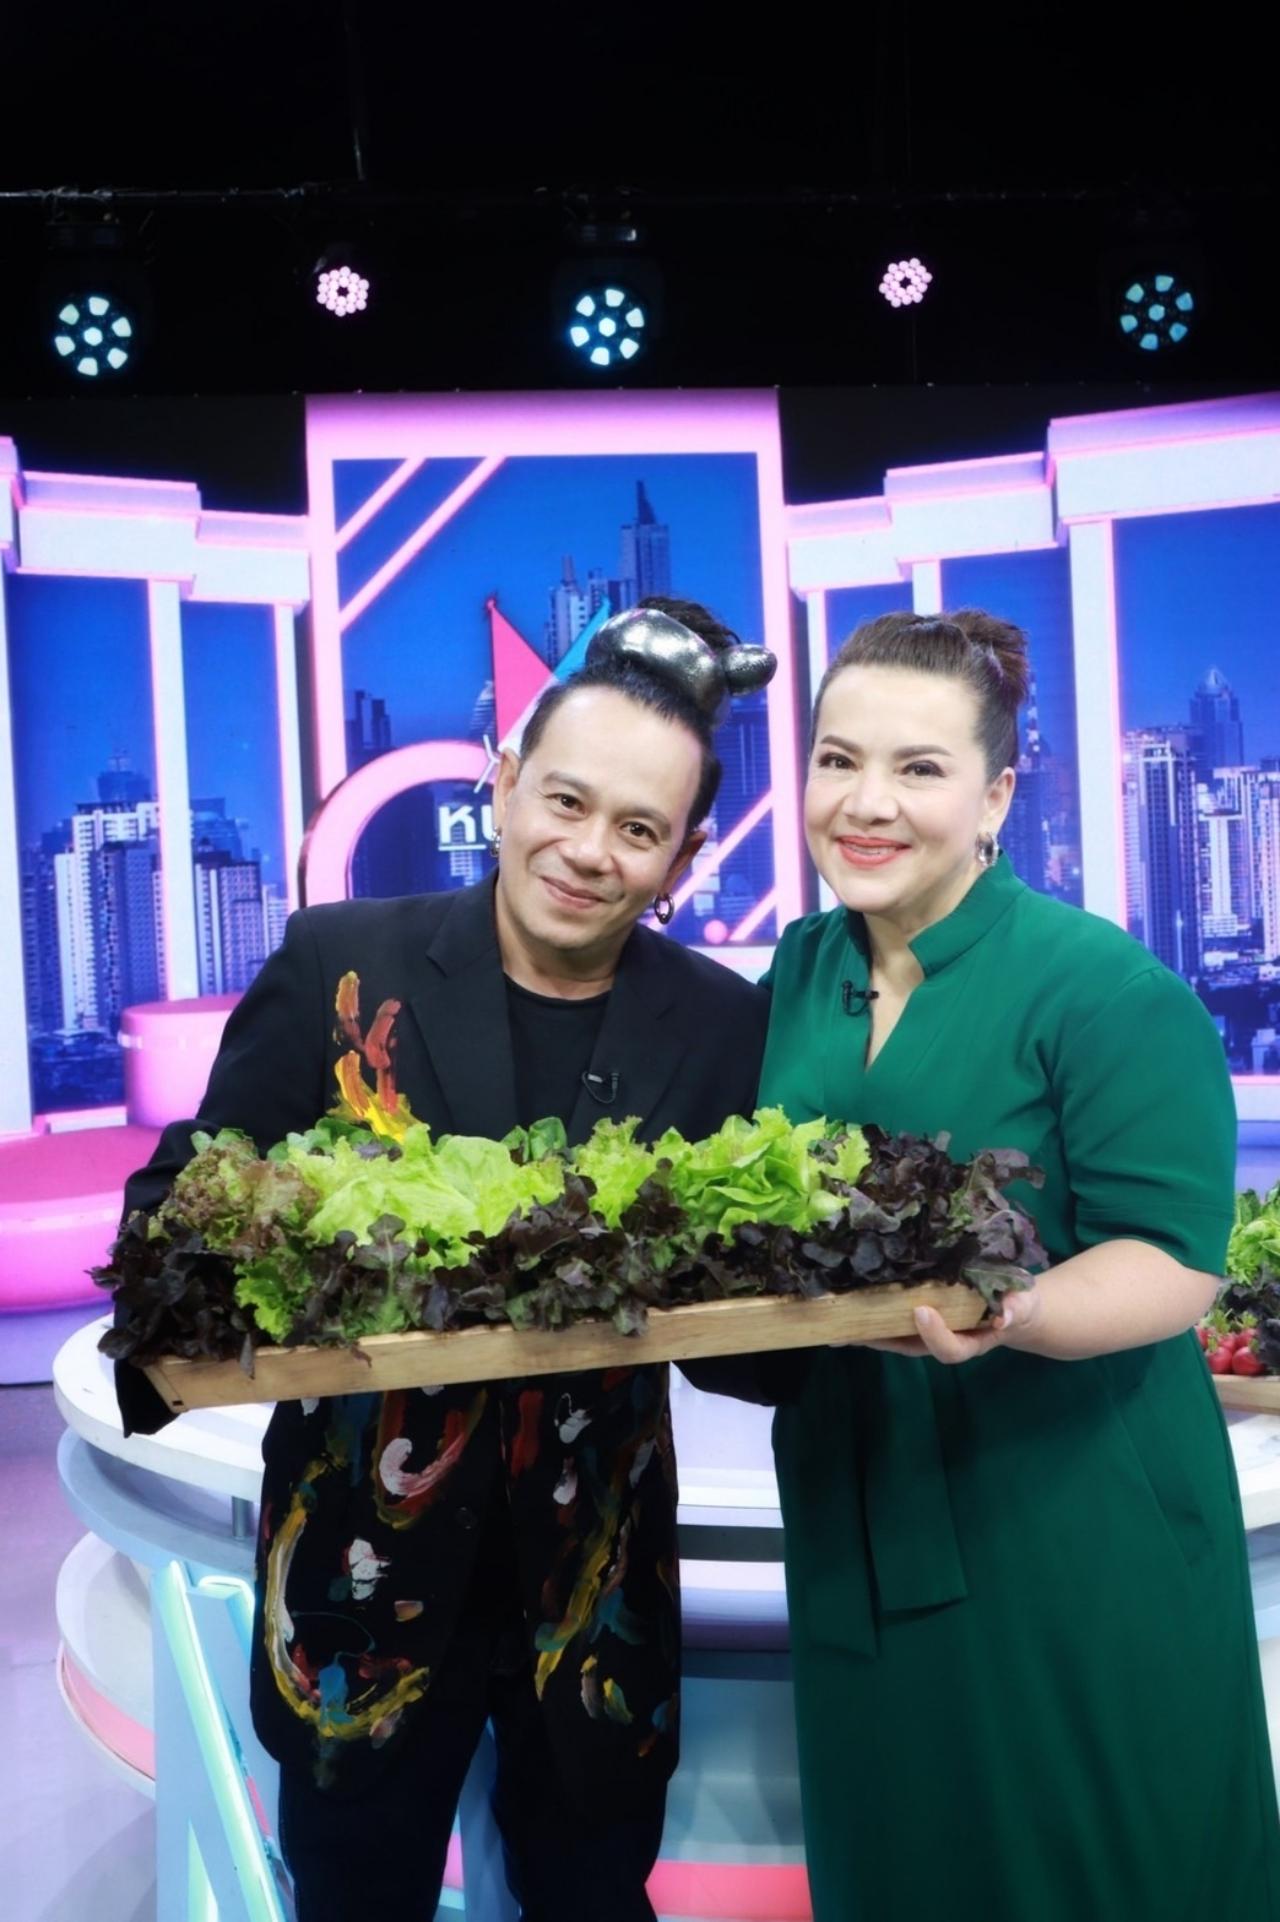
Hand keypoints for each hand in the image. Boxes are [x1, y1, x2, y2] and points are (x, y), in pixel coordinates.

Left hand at [840, 1285, 1043, 1363]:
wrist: (1013, 1307)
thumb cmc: (1018, 1306)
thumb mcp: (1024, 1306)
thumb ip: (1017, 1310)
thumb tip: (1004, 1315)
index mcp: (970, 1341)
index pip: (949, 1349)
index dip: (935, 1334)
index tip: (922, 1311)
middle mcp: (943, 1339)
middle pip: (908, 1347)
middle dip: (879, 1340)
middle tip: (848, 1332)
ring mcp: (927, 1330)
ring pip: (894, 1336)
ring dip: (864, 1331)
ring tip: (833, 1323)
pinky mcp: (916, 1316)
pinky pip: (891, 1319)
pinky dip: (869, 1314)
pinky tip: (844, 1305)